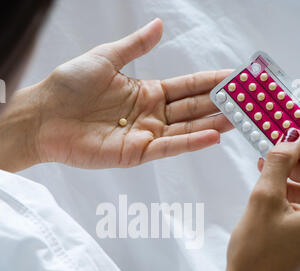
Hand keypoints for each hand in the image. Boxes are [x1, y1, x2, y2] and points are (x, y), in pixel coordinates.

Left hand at [33, 18, 231, 168]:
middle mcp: (150, 114)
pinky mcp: (136, 153)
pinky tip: (212, 135)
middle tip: (246, 101)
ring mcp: (145, 134)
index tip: (234, 78)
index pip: (187, 86)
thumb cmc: (70, 85)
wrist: (45, 115)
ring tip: (238, 118)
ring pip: (186, 128)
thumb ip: (135, 46)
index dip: (210, 82)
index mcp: (146, 90)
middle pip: (192, 108)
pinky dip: (190, 142)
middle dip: (219, 103)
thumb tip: (160, 26)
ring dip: (212, 123)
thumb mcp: (106, 58)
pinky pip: (168, 147)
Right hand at [223, 131, 299, 270]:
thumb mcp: (263, 200)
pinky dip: (293, 195)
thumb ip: (279, 163)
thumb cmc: (256, 257)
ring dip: (294, 177)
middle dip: (299, 162)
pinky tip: (273, 185)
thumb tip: (290, 139)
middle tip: (282, 144)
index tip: (295, 132)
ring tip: (269, 163)